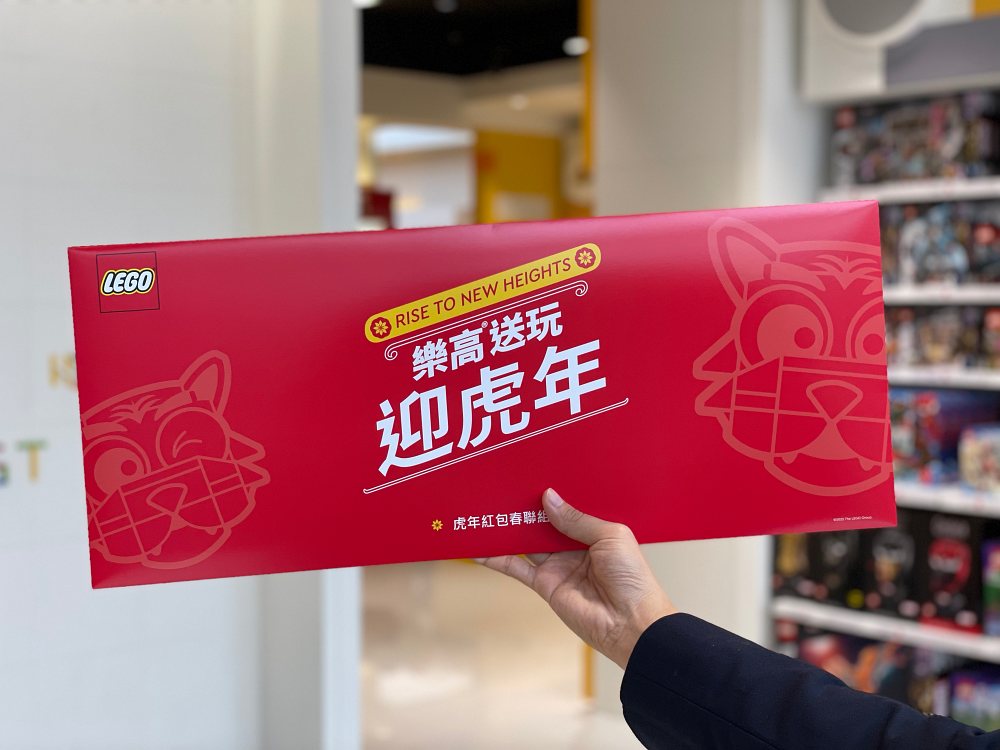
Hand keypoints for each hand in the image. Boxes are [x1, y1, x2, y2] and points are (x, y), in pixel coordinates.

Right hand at [477, 488, 676, 668]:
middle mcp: (573, 547)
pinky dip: (497, 559)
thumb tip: (547, 497)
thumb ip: (576, 519)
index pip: (568, 508)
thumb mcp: (609, 536)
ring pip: (527, 542)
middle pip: (543, 523)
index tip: (533, 475)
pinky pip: (516, 568)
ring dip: (508, 528)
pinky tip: (480, 548)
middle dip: (525, 507)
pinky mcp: (544, 585)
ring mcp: (557, 566)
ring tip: (485, 509)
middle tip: (503, 487)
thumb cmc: (632, 578)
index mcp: (595, 531)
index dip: (553, 494)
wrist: (631, 623)